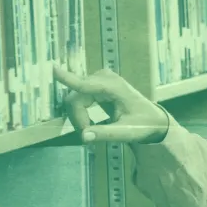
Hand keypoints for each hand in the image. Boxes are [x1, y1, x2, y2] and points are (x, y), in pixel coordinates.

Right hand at [54, 67, 169, 142]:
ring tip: (93, 131)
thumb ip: (106, 134)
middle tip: (89, 135)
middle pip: (75, 99)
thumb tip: (84, 137)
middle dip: (78, 119)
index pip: (86, 85)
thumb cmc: (144, 124)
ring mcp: (98, 81)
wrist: (152, 119)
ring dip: (79, 118)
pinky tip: (89, 123)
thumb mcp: (128, 132)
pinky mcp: (95, 86)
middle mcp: (104, 79)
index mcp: (114, 87)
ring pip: (74, 100)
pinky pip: (78, 99)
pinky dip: (81, 114)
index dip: (68, 79)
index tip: (53, 70)